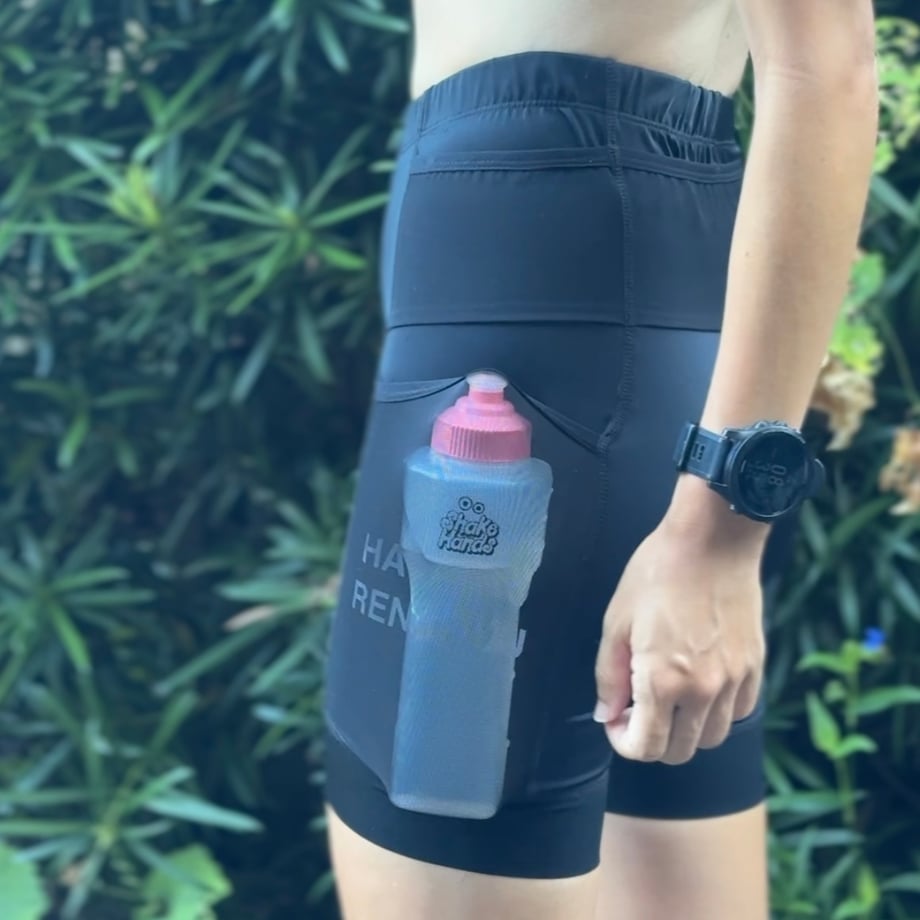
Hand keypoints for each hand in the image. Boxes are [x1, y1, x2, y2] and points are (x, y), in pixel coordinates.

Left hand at [593, 510, 765, 765]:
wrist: (712, 540)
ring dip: (685, 729)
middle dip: (652, 740)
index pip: (646, 747)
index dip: (624, 742)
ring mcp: (734, 681)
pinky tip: (700, 684)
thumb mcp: (616, 621)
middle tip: (637, 709)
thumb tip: (606, 715)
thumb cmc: (655, 574)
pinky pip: (738, 712)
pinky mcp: (755, 667)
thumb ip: (609, 676)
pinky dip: (717, 712)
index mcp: (662, 681)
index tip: (616, 721)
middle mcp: (703, 691)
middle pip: (679, 751)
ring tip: (668, 697)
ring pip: (711, 738)